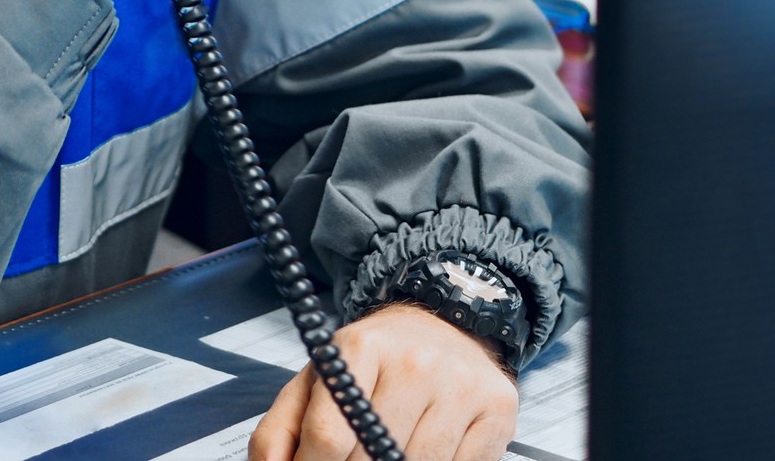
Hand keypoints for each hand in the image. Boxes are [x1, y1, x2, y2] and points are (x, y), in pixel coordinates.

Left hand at [249, 302, 517, 460]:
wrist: (443, 326)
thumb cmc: (372, 364)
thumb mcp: (315, 383)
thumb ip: (278, 432)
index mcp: (359, 348)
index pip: (328, 435)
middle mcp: (414, 362)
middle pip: (371, 457)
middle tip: (352, 459)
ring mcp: (460, 385)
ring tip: (384, 452)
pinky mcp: (496, 408)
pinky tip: (423, 449)